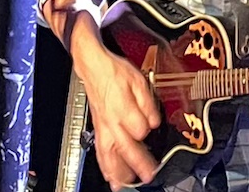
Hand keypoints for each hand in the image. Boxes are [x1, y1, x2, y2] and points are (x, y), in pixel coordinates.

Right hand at [78, 50, 161, 189]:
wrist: (94, 68)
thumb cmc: (115, 72)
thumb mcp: (138, 80)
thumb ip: (148, 102)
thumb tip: (154, 121)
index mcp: (123, 109)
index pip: (141, 129)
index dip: (150, 130)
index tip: (155, 129)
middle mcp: (112, 122)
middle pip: (126, 149)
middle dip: (139, 164)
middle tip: (149, 176)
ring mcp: (103, 128)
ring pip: (110, 155)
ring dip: (119, 172)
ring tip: (128, 185)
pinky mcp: (98, 130)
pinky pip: (100, 153)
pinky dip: (105, 167)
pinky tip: (110, 177)